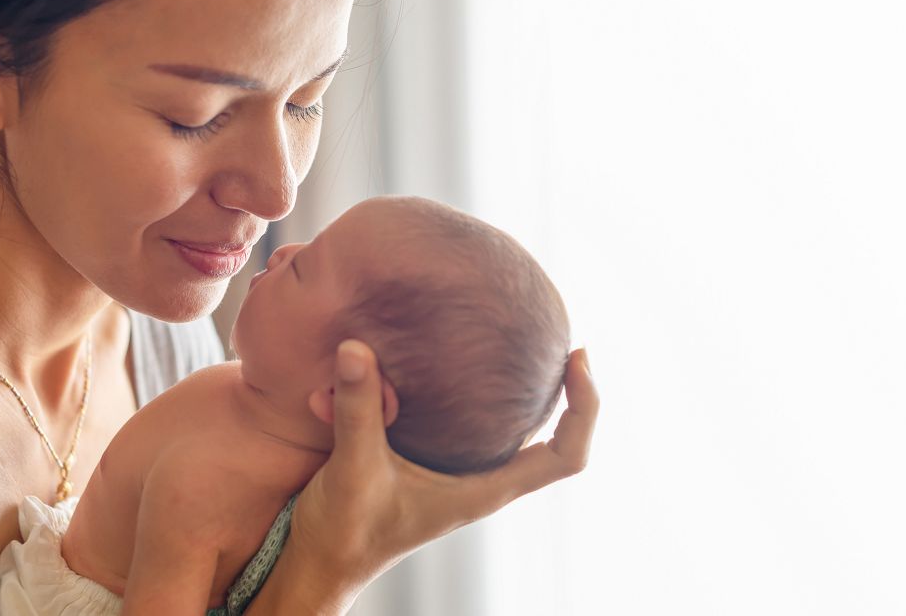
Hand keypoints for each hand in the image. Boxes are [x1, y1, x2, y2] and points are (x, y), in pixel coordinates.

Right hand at [288, 339, 597, 598]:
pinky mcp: (436, 464)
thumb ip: (358, 408)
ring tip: (526, 343)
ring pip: (514, 431)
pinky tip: (455, 362)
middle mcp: (482, 481)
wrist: (320, 562)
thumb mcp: (352, 466)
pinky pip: (472, 424)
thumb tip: (357, 348)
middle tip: (562, 344)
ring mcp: (461, 474)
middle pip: (555, 440)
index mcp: (483, 490)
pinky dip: (475, 393)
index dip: (584, 408)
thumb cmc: (344, 530)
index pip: (565, 457)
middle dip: (566, 392)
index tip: (577, 359)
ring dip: (524, 393)